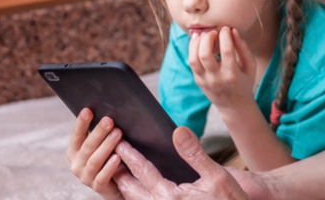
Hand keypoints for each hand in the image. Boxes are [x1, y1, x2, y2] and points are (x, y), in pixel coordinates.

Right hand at [66, 108, 124, 199]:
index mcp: (74, 151)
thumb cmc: (105, 159)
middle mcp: (77, 163)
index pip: (77, 135)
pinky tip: (117, 157)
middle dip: (98, 132)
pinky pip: (102, 176)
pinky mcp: (97, 187)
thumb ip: (99, 134)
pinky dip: (109, 166)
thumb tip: (108, 114)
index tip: (88, 110)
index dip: (81, 123)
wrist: (111, 184)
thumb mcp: (99, 145)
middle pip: (87, 146)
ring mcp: (86, 176)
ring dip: (106, 146)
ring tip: (117, 134)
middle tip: (109, 120)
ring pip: (95, 160)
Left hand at [113, 126, 273, 199]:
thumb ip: (194, 153)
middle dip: (118, 172)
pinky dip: (137, 195)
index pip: (143, 172)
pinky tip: (137, 188)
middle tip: (107, 155)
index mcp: (171, 197)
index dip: (129, 155)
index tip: (119, 142)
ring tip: (117, 172)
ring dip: (125, 186)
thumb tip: (178, 131)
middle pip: (130, 190)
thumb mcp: (217, 175)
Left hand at [188, 27, 256, 107]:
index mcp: (232, 75)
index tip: (227, 28)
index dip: (225, 35)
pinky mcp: (197, 80)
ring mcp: (204, 80)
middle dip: (208, 37)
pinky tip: (199, 41)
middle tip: (214, 32)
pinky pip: (191, 61)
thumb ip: (243, 48)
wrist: (234, 106)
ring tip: (204, 35)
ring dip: (197, 42)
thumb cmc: (244, 82)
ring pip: (193, 58)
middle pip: (205, 54)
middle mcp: (216, 79)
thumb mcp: (250, 66)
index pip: (227, 51)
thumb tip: (233, 30)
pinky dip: (193, 48)